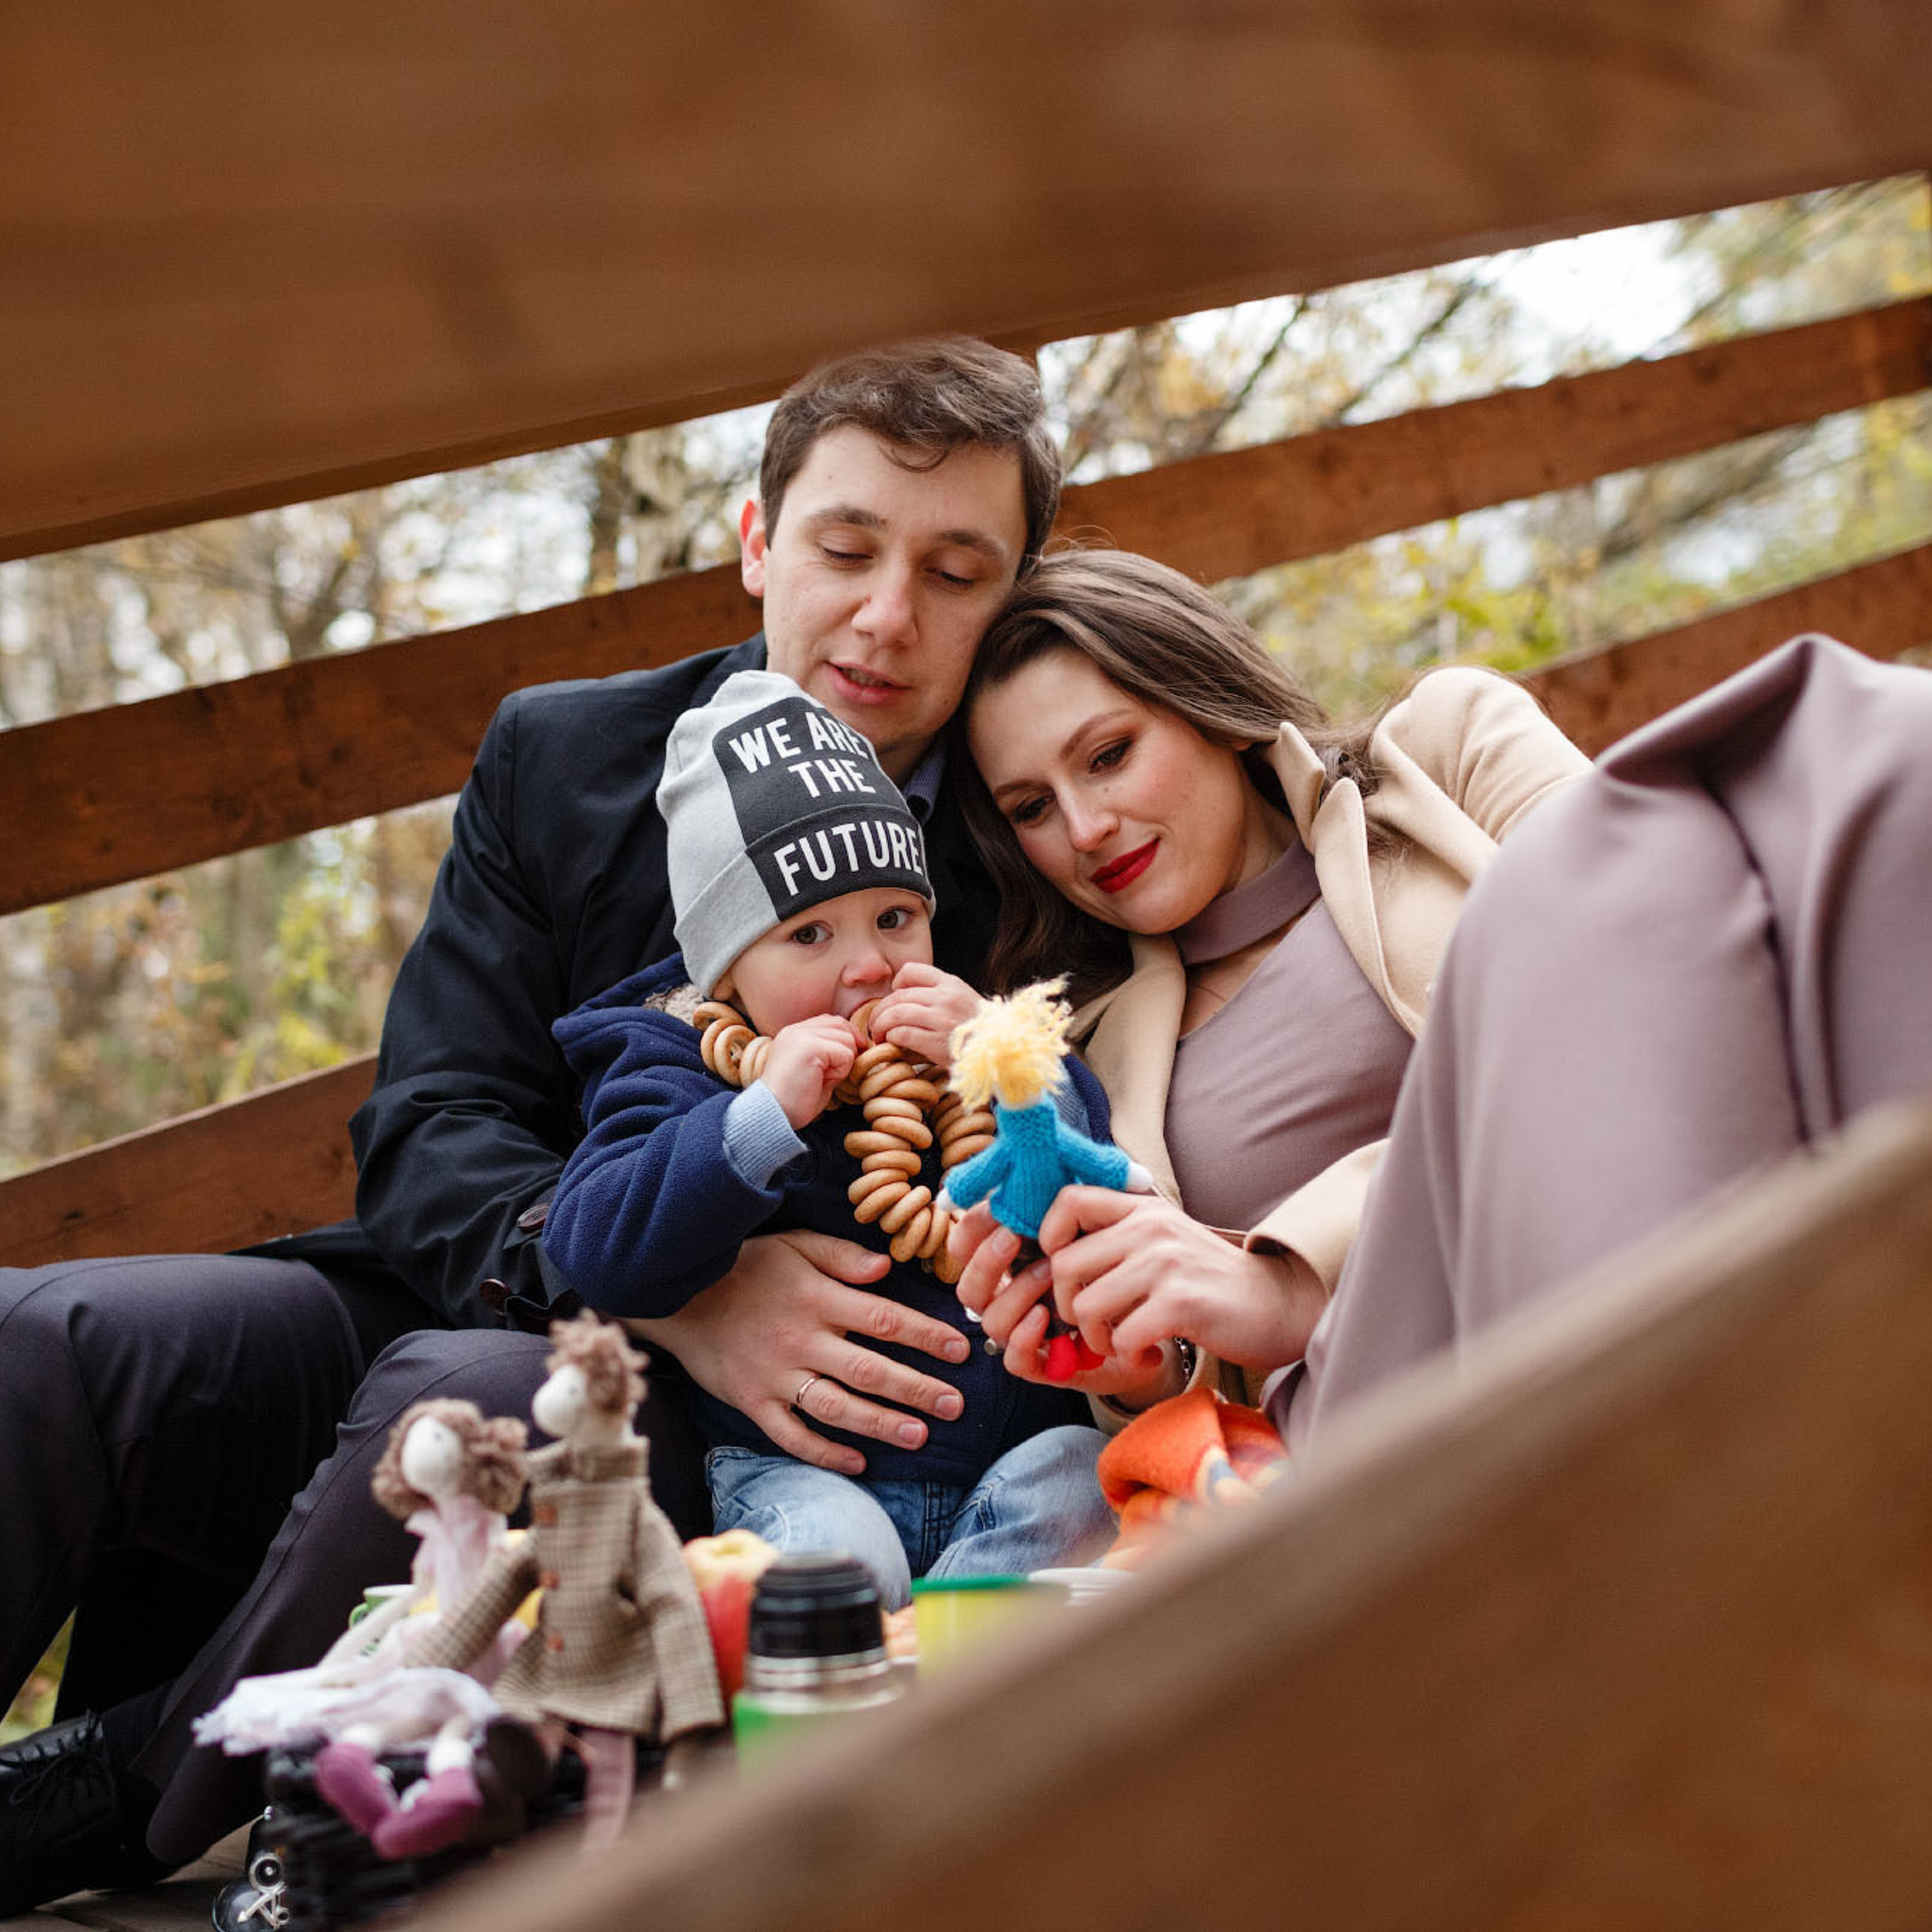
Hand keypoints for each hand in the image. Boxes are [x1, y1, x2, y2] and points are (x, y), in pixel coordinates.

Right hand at [631, 1229, 970, 1475]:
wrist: (677, 1294)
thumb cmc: (744, 1266)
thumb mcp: (793, 1245)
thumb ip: (841, 1256)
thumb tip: (887, 1268)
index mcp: (817, 1299)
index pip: (884, 1320)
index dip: (926, 1336)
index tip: (960, 1350)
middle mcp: (801, 1340)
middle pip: (869, 1370)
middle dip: (917, 1389)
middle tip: (955, 1406)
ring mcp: (776, 1376)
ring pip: (837, 1407)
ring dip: (881, 1424)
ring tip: (920, 1437)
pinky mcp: (752, 1402)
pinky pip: (792, 1435)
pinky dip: (825, 1452)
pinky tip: (858, 1462)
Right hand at [760, 1015, 859, 1127]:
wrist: (774, 1115)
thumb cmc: (795, 1100)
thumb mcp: (814, 1069)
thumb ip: (829, 1053)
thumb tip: (858, 1046)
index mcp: (793, 1033)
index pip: (829, 1021)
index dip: (845, 1036)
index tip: (850, 1058)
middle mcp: (795, 1030)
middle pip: (840, 1024)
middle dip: (849, 1047)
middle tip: (838, 1073)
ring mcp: (801, 1036)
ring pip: (846, 1039)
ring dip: (843, 1063)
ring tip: (824, 1078)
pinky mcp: (810, 1047)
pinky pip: (845, 1053)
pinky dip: (841, 1071)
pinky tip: (823, 1081)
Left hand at [867, 963, 983, 1068]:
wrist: (1000, 1052)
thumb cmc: (979, 1031)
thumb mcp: (963, 1002)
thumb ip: (938, 997)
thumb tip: (902, 1004)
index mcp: (951, 984)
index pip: (911, 970)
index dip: (896, 983)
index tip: (894, 997)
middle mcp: (945, 997)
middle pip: (898, 995)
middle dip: (881, 1010)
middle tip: (876, 1023)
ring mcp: (941, 1018)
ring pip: (896, 1013)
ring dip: (881, 1025)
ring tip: (879, 1035)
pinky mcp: (936, 1041)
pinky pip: (902, 1033)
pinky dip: (891, 1037)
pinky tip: (892, 1043)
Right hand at [947, 1201, 1171, 1404]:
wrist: (1149, 1319)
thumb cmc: (1116, 1267)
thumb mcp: (1094, 1228)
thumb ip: (1072, 1200)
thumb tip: (1055, 1160)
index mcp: (1011, 1263)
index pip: (966, 1247)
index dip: (971, 1229)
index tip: (996, 1209)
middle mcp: (1008, 1299)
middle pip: (968, 1287)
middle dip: (987, 1260)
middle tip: (1014, 1237)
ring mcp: (1022, 1333)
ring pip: (990, 1318)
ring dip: (1016, 1291)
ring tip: (1049, 1273)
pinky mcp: (1042, 1365)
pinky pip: (1012, 1358)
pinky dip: (1023, 1336)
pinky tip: (1043, 1316)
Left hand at [1036, 1187, 1327, 1376]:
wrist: (1276, 1305)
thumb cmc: (1210, 1280)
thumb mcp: (1164, 1240)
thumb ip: (1119, 1238)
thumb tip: (1054, 1256)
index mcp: (1141, 1208)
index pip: (1068, 1201)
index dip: (1049, 1237)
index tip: (1066, 1273)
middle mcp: (1150, 1227)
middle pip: (1064, 1264)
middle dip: (1067, 1307)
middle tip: (1096, 1325)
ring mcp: (1165, 1263)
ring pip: (1086, 1306)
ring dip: (1097, 1338)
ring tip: (1123, 1342)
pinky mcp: (1181, 1302)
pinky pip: (1122, 1336)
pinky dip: (1128, 1355)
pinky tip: (1150, 1353)